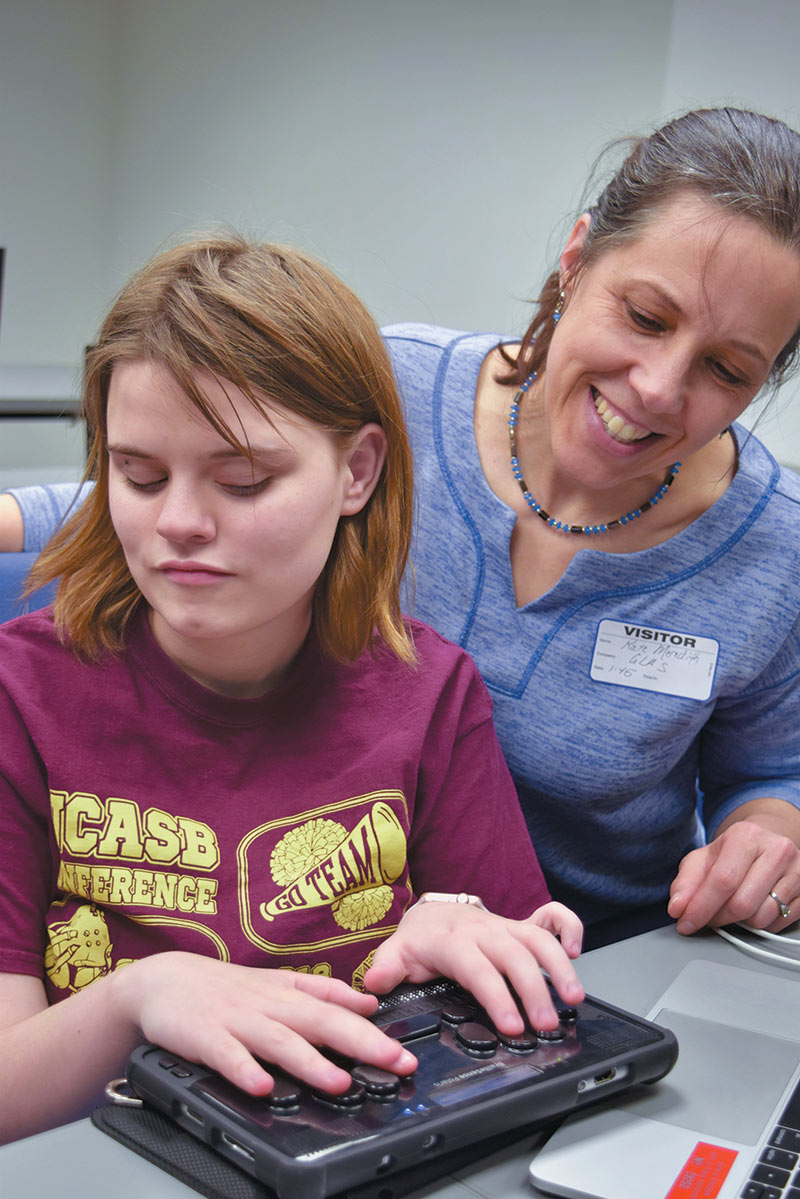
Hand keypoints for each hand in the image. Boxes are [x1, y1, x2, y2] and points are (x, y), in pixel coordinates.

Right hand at [111, 952, 416, 1095]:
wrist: (163, 980)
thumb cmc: (225, 988)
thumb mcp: (278, 983)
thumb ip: (322, 991)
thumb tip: (368, 1002)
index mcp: (288, 993)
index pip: (338, 1008)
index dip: (373, 1028)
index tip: (405, 1049)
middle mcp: (269, 1005)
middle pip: (320, 1021)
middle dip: (361, 1043)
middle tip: (394, 1062)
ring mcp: (238, 1020)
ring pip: (279, 1041)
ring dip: (310, 1062)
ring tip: (338, 1082)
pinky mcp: (205, 1037)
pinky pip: (226, 1056)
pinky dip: (244, 1070)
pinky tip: (261, 1087)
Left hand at [363, 901, 583, 1036]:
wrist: (432, 914)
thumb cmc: (419, 941)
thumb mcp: (396, 954)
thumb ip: (386, 971)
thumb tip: (375, 986)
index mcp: (453, 941)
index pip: (479, 970)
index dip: (498, 997)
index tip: (513, 1026)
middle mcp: (485, 931)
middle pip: (516, 956)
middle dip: (535, 990)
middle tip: (546, 1024)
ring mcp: (506, 926)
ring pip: (539, 939)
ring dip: (560, 966)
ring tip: (573, 998)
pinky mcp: (521, 925)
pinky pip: (551, 916)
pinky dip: (569, 927)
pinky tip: (577, 951)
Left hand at [668, 818, 799, 933]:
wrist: (766, 842)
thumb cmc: (733, 852)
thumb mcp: (703, 858)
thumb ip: (686, 882)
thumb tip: (677, 907)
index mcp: (746, 836)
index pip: (722, 881)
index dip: (701, 907)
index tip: (686, 923)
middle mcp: (776, 851)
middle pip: (742, 903)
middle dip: (718, 918)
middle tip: (708, 917)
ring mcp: (797, 872)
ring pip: (761, 918)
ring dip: (739, 923)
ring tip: (731, 907)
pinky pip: (778, 923)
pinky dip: (759, 923)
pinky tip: (752, 907)